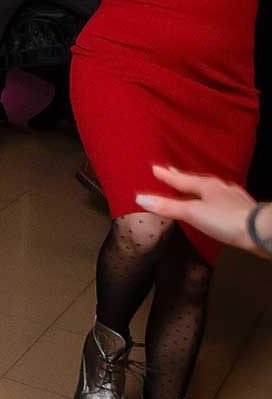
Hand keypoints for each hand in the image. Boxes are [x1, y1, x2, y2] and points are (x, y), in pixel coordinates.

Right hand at [137, 165, 265, 255]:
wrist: (261, 230)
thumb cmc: (225, 220)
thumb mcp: (192, 213)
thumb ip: (167, 206)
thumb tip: (139, 198)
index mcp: (205, 185)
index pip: (180, 179)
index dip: (166, 175)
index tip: (154, 167)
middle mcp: (219, 187)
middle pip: (196, 180)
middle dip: (182, 177)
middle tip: (171, 171)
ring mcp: (233, 197)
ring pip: (212, 188)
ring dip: (199, 186)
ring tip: (193, 185)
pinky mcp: (243, 208)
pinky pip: (223, 197)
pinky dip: (215, 196)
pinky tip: (218, 201)